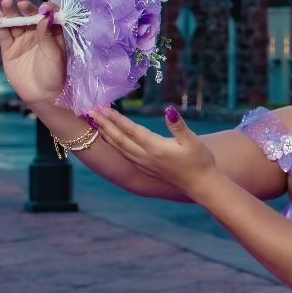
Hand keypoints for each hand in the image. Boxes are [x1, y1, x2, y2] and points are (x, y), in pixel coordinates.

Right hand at [0, 0, 65, 106]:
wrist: (42, 96)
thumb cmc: (54, 74)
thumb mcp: (54, 53)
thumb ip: (48, 34)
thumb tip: (46, 14)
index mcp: (52, 33)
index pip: (47, 16)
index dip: (45, 9)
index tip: (43, 6)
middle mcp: (37, 34)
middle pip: (29, 16)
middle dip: (25, 8)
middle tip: (20, 1)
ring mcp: (22, 41)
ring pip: (16, 22)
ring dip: (10, 11)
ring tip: (5, 0)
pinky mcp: (9, 49)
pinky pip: (4, 34)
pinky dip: (1, 23)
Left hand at [92, 106, 217, 197]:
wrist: (201, 184)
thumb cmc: (200, 161)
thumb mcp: (193, 141)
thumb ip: (178, 125)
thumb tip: (169, 110)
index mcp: (155, 148)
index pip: (130, 130)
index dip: (116, 118)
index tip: (102, 108)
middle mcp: (145, 157)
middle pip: (119, 139)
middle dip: (104, 124)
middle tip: (90, 111)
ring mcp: (144, 164)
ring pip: (119, 148)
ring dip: (106, 134)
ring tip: (95, 123)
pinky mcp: (146, 168)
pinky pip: (124, 154)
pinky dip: (114, 144)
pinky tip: (111, 139)